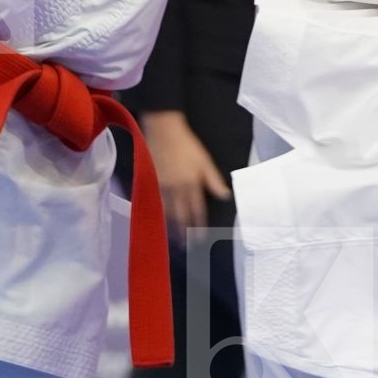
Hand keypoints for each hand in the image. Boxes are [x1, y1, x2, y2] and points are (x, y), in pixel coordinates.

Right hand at [141, 110, 230, 229]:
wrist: (164, 131)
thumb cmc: (187, 145)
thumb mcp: (205, 161)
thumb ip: (214, 181)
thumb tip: (225, 196)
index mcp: (191, 184)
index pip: (197, 210)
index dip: (199, 224)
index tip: (201, 237)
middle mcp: (177, 189)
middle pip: (181, 214)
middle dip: (185, 231)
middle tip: (187, 245)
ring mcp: (162, 186)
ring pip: (167, 211)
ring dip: (171, 226)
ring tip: (173, 239)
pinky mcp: (152, 181)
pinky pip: (156, 202)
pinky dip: (159, 213)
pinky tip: (160, 220)